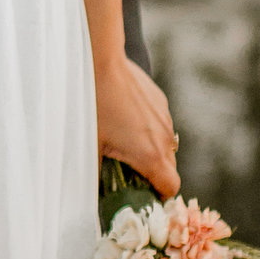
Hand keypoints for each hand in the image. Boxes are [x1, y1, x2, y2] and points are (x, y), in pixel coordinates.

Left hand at [96, 52, 178, 197]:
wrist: (101, 62)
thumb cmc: (93, 105)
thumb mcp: (89, 145)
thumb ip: (93, 173)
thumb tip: (88, 193)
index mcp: (150, 154)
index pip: (171, 187)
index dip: (161, 196)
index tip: (145, 195)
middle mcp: (164, 138)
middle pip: (169, 167)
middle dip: (154, 174)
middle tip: (130, 173)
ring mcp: (164, 117)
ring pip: (166, 144)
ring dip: (152, 149)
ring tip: (125, 144)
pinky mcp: (160, 100)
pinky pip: (160, 123)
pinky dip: (149, 128)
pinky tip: (125, 119)